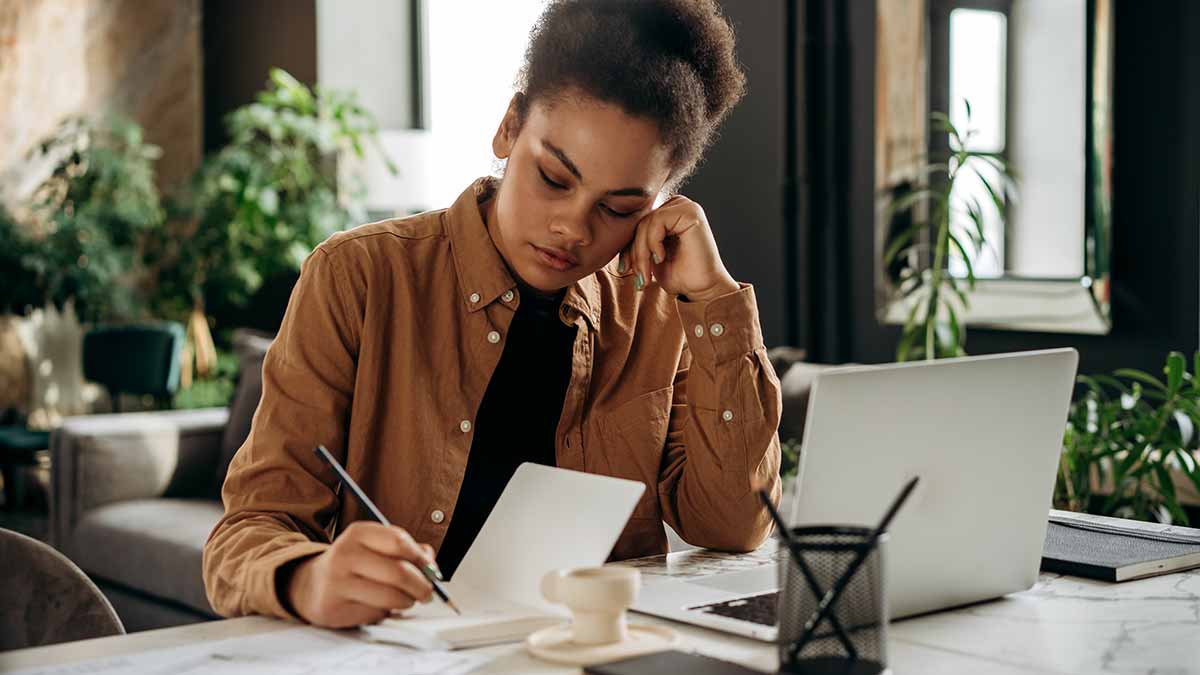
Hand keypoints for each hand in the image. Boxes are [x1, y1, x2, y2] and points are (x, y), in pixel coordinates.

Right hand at [284, 521, 436, 627]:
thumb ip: (406, 550)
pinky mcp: (335, 608)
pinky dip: (385, 613)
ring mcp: (338, 583)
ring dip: (407, 602)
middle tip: (427, 592)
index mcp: (358, 533)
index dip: (421, 558)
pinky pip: (375, 614)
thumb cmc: (352, 564)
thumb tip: (431, 564)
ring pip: (390, 597)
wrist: (311, 584)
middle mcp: (345, 555)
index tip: (431, 568)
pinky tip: (379, 606)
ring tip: (407, 600)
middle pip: (398, 572)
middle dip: (421, 586)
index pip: (399, 541)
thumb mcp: (375, 546)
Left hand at [620, 194, 738, 301]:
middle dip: (635, 252)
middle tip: (639, 276)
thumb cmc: (679, 275)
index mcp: (669, 211)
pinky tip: (662, 258)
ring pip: (646, 223)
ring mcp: (686, 206)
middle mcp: (678, 205)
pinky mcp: (691, 212)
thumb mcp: (649, 255)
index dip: (628, 247)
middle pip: (640, 222)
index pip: (637, 222)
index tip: (625, 269)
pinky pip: (656, 222)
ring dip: (642, 252)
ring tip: (647, 274)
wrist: (702, 290)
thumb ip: (636, 240)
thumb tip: (612, 233)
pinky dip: (653, 244)